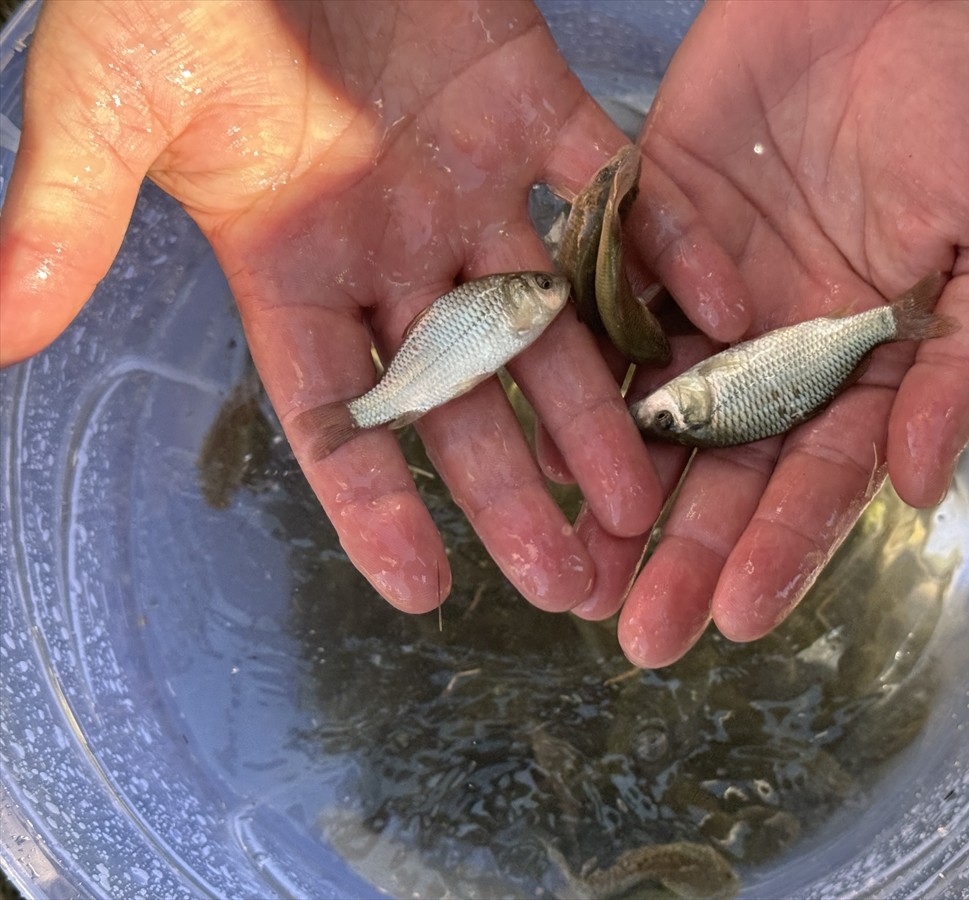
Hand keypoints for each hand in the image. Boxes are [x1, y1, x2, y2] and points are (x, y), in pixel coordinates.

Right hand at [0, 0, 739, 612]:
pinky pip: (612, 186)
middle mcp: (391, 244)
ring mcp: (469, 183)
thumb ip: (66, 213)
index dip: (371, 502)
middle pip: (463, 392)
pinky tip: (722, 315)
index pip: (332, 411)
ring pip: (548, 315)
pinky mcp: (533, 105)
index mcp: (289, 262)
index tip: (420, 591)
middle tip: (574, 580)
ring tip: (652, 495)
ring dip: (601, 400)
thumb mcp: (105, 101)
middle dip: (515, 487)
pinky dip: (667, 244)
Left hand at [579, 0, 968, 666]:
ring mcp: (716, 282)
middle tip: (633, 631)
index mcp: (876, 358)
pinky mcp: (655, 217)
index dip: (781, 546)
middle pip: (725, 462)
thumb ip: (964, 370)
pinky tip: (541, 435)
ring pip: (655, 402)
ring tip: (572, 561)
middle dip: (683, 547)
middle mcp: (787, 337)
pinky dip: (579, 367)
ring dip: (614, 485)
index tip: (734, 616)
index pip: (821, 474)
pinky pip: (612, 299)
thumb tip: (914, 493)